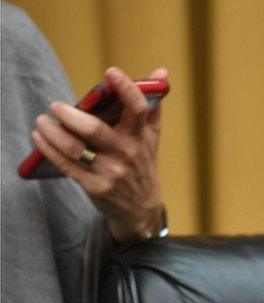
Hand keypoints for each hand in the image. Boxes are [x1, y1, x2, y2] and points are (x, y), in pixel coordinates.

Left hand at [31, 66, 167, 241]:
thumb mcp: (151, 137)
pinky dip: (48, 149)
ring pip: (74, 147)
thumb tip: (162, 71)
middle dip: (69, 114)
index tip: (111, 72)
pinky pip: (66, 165)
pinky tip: (40, 138)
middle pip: (94, 129)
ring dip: (52, 131)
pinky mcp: (95, 187)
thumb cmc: (142, 164)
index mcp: (141, 138)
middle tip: (56, 105)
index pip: (138, 110)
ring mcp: (110, 172)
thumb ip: (152, 105)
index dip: (126, 89)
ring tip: (42, 120)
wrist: (141, 208)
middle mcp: (127, 154)